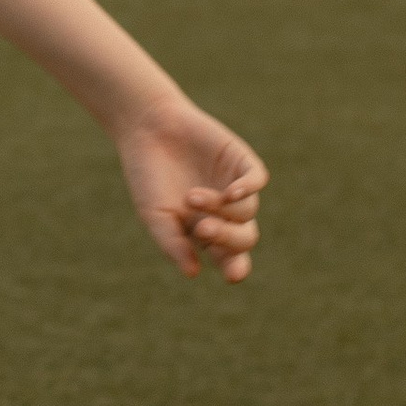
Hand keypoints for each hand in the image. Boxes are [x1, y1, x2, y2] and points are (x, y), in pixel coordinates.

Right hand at [115, 99, 266, 282]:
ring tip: (191, 196)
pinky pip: (257, 180)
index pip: (230, 258)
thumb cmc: (148, 177)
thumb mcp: (154, 214)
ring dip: (220, 208)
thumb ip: (173, 243)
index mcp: (206, 233)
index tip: (233, 275)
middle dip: (227, 238)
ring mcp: (235, 187)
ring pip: (247, 211)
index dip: (236, 268)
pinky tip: (231, 192)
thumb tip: (193, 273)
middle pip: (244, 238)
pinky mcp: (241, 162)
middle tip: (203, 228)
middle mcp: (226, 213)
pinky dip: (248, 189)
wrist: (147, 130)